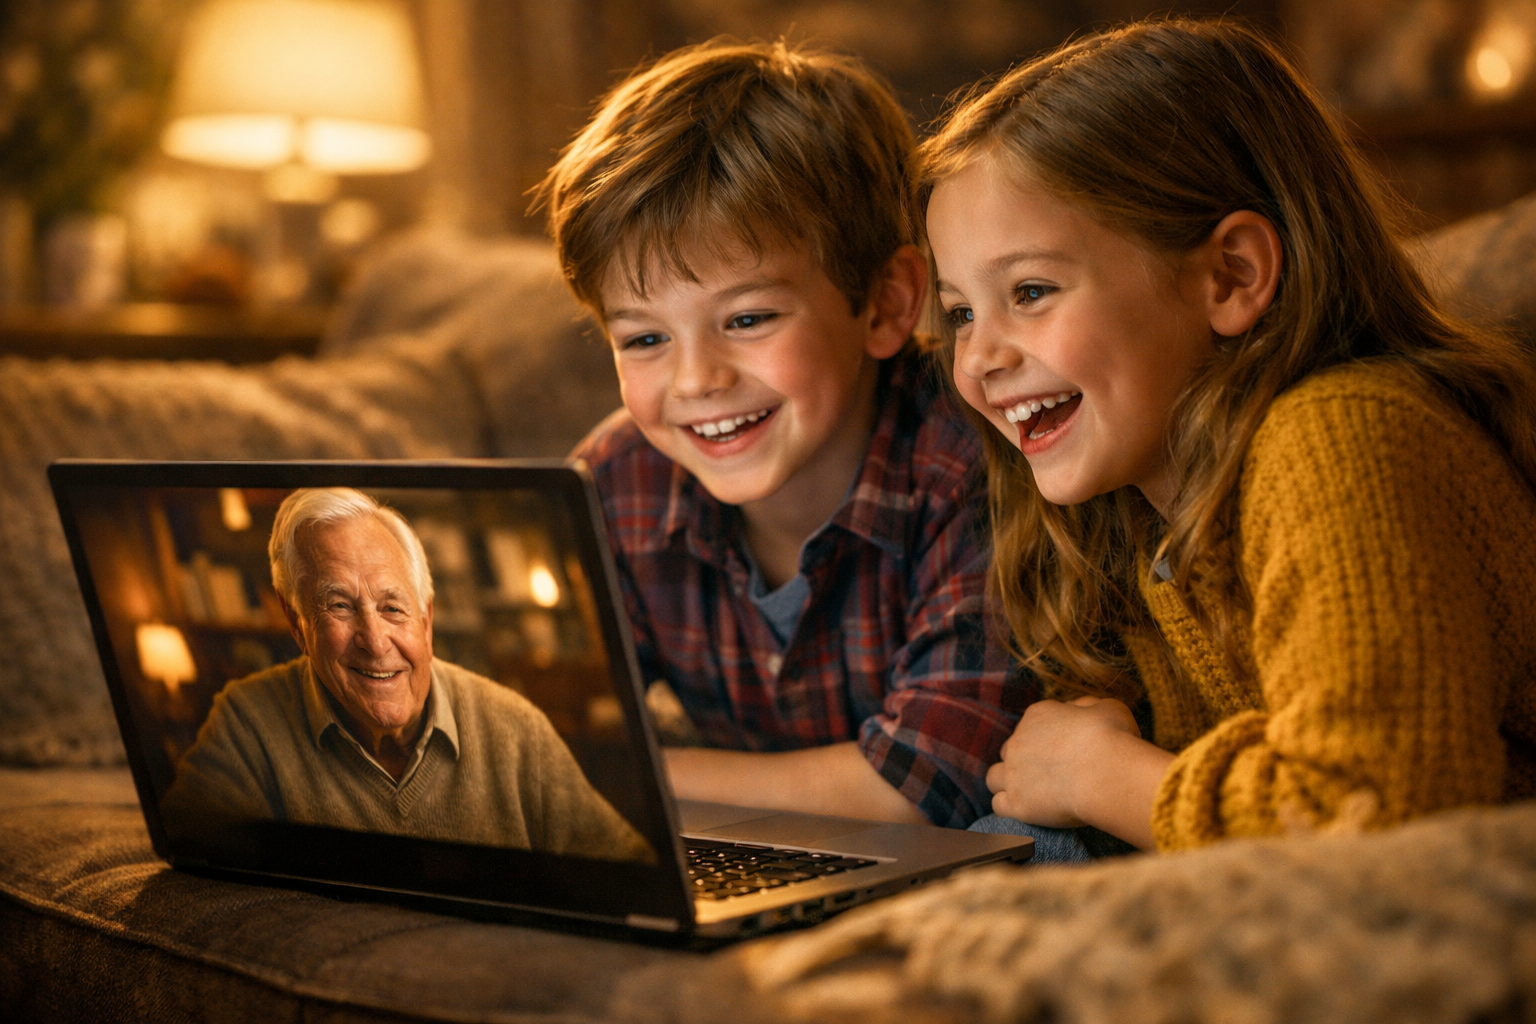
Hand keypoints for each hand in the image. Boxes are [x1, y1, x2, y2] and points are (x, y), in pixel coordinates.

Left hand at [985, 696, 1142, 827]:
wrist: (1106, 774)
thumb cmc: (1113, 738)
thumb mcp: (1108, 708)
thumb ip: (1088, 706)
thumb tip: (1079, 708)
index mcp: (1038, 715)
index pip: (1031, 725)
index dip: (1045, 739)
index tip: (1063, 751)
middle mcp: (1018, 741)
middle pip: (1010, 751)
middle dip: (1023, 760)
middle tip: (1048, 774)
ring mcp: (1013, 773)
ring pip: (995, 777)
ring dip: (1009, 783)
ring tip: (1031, 794)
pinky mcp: (1016, 803)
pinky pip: (999, 805)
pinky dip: (1010, 807)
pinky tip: (1027, 811)